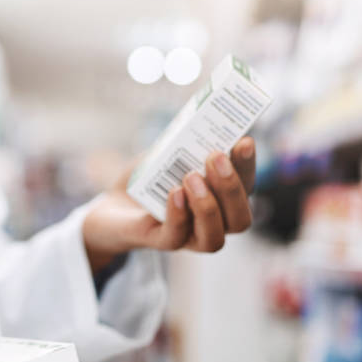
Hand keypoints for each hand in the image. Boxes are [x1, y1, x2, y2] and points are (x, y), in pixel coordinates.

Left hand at [83, 138, 255, 270]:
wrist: (113, 205)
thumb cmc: (150, 178)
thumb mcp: (169, 154)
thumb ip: (186, 142)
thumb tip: (200, 120)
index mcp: (222, 200)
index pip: (247, 188)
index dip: (248, 166)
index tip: (244, 141)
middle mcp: (212, 223)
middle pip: (239, 220)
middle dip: (231, 188)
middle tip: (215, 157)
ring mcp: (187, 237)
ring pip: (213, 239)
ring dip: (208, 206)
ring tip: (190, 176)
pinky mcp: (158, 241)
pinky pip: (174, 237)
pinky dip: (177, 214)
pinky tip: (174, 192)